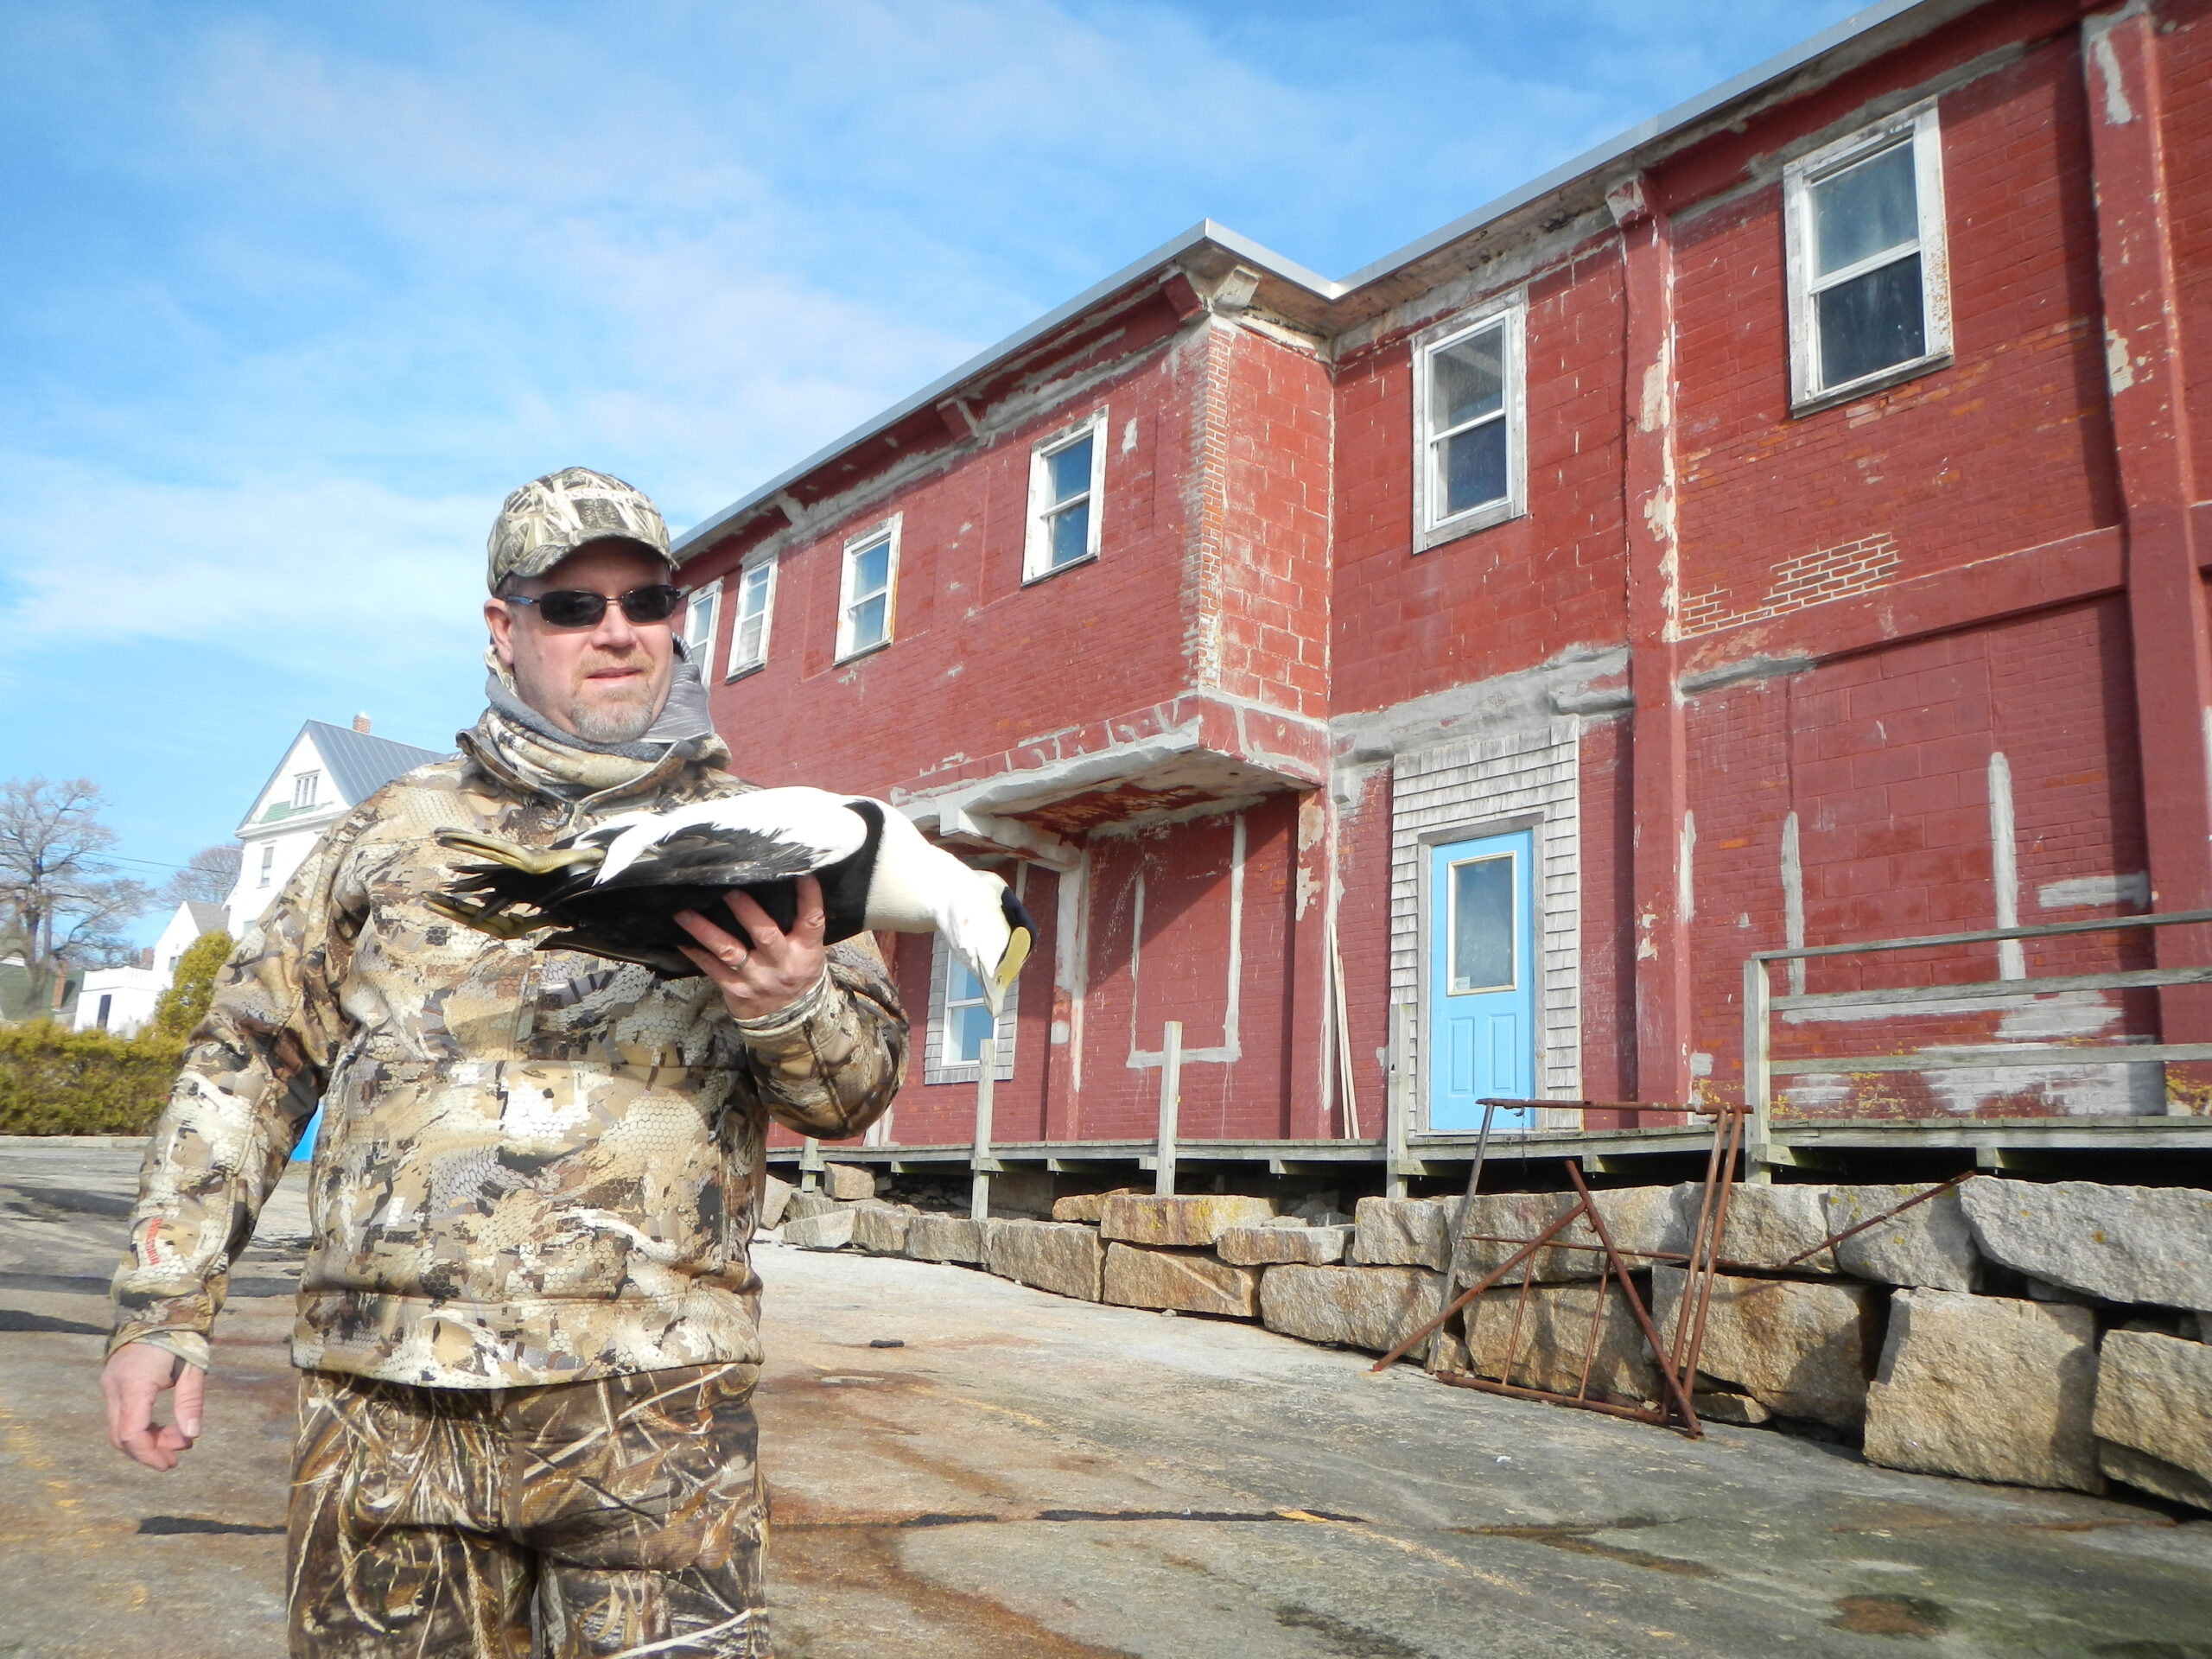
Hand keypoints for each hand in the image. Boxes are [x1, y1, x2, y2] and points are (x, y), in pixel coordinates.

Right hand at [101, 1342, 204, 1471]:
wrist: (160, 1306)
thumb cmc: (181, 1336)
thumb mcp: (193, 1368)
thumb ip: (190, 1402)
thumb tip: (191, 1436)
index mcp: (135, 1383)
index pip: (132, 1433)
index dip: (150, 1453)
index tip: (172, 1462)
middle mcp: (115, 1387)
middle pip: (120, 1436)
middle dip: (148, 1451)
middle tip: (176, 1455)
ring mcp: (110, 1384)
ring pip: (118, 1427)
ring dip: (144, 1440)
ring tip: (175, 1441)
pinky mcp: (113, 1382)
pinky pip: (120, 1414)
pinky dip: (139, 1426)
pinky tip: (162, 1428)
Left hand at [676, 874, 828, 1021]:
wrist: (790, 1018)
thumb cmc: (797, 972)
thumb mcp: (809, 952)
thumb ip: (799, 926)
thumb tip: (782, 885)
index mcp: (805, 951)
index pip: (811, 921)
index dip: (809, 898)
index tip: (802, 875)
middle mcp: (781, 963)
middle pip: (765, 935)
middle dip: (747, 912)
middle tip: (730, 891)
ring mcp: (757, 977)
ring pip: (729, 951)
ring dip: (705, 931)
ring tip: (684, 913)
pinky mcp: (736, 989)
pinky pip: (711, 969)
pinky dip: (695, 953)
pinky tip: (680, 938)